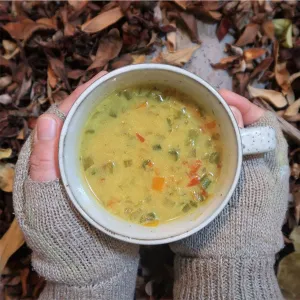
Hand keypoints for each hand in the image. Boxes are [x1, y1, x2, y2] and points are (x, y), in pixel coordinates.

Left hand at [13, 73, 138, 299]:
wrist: (87, 265)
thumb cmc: (62, 237)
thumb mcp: (45, 200)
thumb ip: (42, 161)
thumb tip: (46, 117)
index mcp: (45, 159)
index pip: (61, 115)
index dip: (80, 94)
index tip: (101, 78)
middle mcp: (62, 158)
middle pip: (79, 119)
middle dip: (98, 99)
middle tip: (121, 84)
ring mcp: (81, 167)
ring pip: (94, 132)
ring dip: (109, 115)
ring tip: (129, 100)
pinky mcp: (98, 177)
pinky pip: (107, 150)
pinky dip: (119, 137)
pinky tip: (134, 131)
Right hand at [170, 90, 287, 299]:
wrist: (223, 260)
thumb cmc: (244, 223)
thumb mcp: (254, 182)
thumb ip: (249, 146)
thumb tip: (237, 110)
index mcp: (266, 162)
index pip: (260, 121)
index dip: (242, 105)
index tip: (219, 96)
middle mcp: (249, 165)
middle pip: (237, 128)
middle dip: (219, 115)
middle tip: (197, 106)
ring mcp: (228, 175)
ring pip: (218, 142)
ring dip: (204, 131)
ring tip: (186, 121)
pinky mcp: (210, 184)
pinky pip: (202, 159)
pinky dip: (193, 150)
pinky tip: (179, 147)